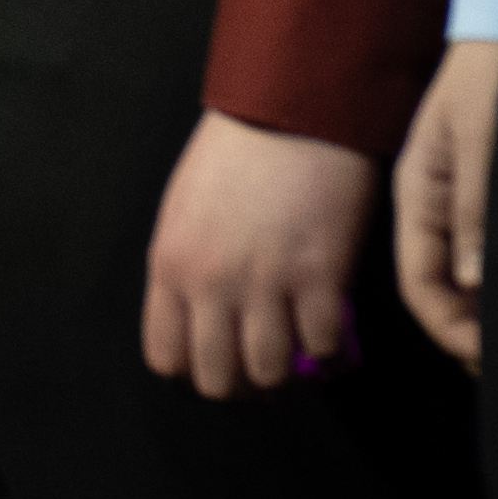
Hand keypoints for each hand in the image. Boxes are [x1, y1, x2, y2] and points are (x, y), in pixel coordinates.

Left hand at [143, 113, 376, 395]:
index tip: (218, 362)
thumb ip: (187, 268)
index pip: (165, 356)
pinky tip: (331, 335)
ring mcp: (265, 282)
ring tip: (299, 355)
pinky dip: (330, 353)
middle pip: (217, 380)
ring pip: (270, 374)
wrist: (293, 111)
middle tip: (264, 372)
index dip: (194, 370)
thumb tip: (204, 319)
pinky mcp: (319, 277)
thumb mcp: (185, 210)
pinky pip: (323, 349)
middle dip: (242, 387)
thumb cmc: (237, 152)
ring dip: (289, 374)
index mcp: (170, 263)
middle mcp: (210, 281)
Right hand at [392, 39, 497, 368]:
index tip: (490, 359)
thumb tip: (473, 284)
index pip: (419, 285)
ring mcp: (460, 204)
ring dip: (487, 312)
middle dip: (468, 333)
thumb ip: (477, 211)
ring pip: (464, 278)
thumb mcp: (484, 142)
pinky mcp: (486, 197)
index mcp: (418, 196)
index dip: (449, 330)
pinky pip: (484, 256)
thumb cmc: (494, 79)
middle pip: (439, 290)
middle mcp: (434, 208)